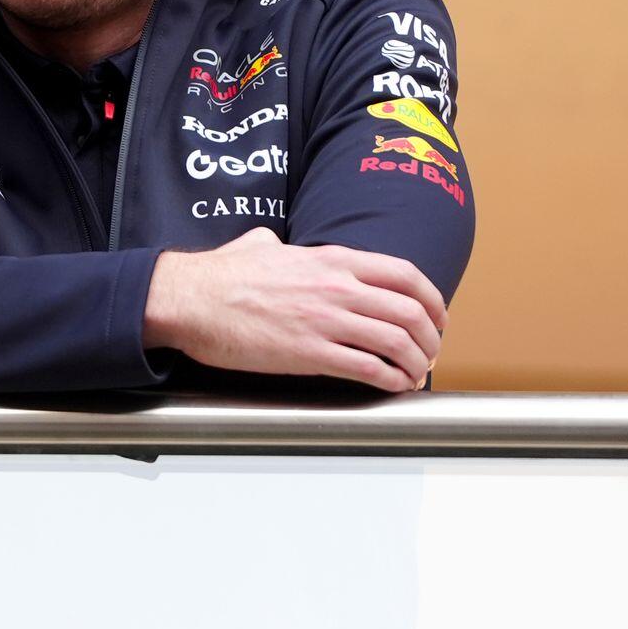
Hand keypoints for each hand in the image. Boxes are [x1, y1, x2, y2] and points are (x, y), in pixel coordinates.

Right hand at [142, 227, 448, 390]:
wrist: (190, 299)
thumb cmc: (219, 275)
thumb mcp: (257, 244)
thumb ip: (277, 243)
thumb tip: (273, 241)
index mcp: (331, 260)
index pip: (405, 274)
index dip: (433, 299)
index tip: (437, 317)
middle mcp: (337, 287)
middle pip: (411, 312)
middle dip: (431, 337)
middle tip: (429, 352)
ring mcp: (325, 321)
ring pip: (397, 342)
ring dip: (416, 363)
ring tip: (414, 374)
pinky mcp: (310, 353)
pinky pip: (369, 368)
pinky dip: (391, 381)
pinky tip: (392, 387)